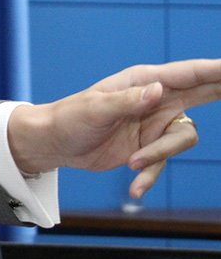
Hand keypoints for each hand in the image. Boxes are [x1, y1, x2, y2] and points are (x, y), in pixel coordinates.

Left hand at [7, 59, 220, 198]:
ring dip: (159, 155)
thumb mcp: (96, 109)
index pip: (188, 74)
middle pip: (202, 93)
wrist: (55, 144)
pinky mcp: (149, 148)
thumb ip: (128, 100)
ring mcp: (155, 124)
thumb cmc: (70, 117)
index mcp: (143, 81)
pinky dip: (149, 175)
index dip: (216, 70)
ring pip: (183, 138)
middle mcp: (155, 100)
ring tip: (131, 163)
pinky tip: (134, 188)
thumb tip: (158, 90)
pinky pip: (162, 162)